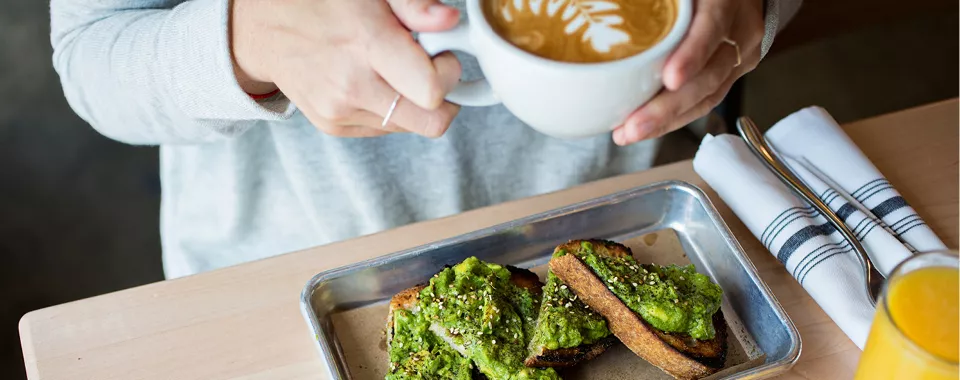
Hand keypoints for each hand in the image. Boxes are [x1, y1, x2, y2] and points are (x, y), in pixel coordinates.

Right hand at [230, 0, 462, 137]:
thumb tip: (448, 22)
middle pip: (430, 122)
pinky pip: (385, 129)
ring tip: (394, 68)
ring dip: (416, 102)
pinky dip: (392, 109)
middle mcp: (352, 85)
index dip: (448, 73)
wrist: (264, 29)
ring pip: (411, 127)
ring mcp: (340, 111)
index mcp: (365, 45)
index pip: (431, 91)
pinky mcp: (333, 125)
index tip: (440, 53)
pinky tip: (375, 80)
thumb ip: (413, 4)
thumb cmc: (319, 2)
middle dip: (443, 97)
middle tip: (429, 68)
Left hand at [612, 0, 764, 145]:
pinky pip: (705, 101)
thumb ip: (653, 3)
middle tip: (634, 125)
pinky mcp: (732, 73)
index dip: (692, 55)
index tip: (670, 79)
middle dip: (669, 106)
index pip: (712, 29)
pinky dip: (674, 118)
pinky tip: (648, 128)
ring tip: (631, 133)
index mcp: (724, 1)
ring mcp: (740, 54)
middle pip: (708, 75)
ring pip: (707, 95)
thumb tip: (602, 4)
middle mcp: (738, 30)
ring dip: (666, 119)